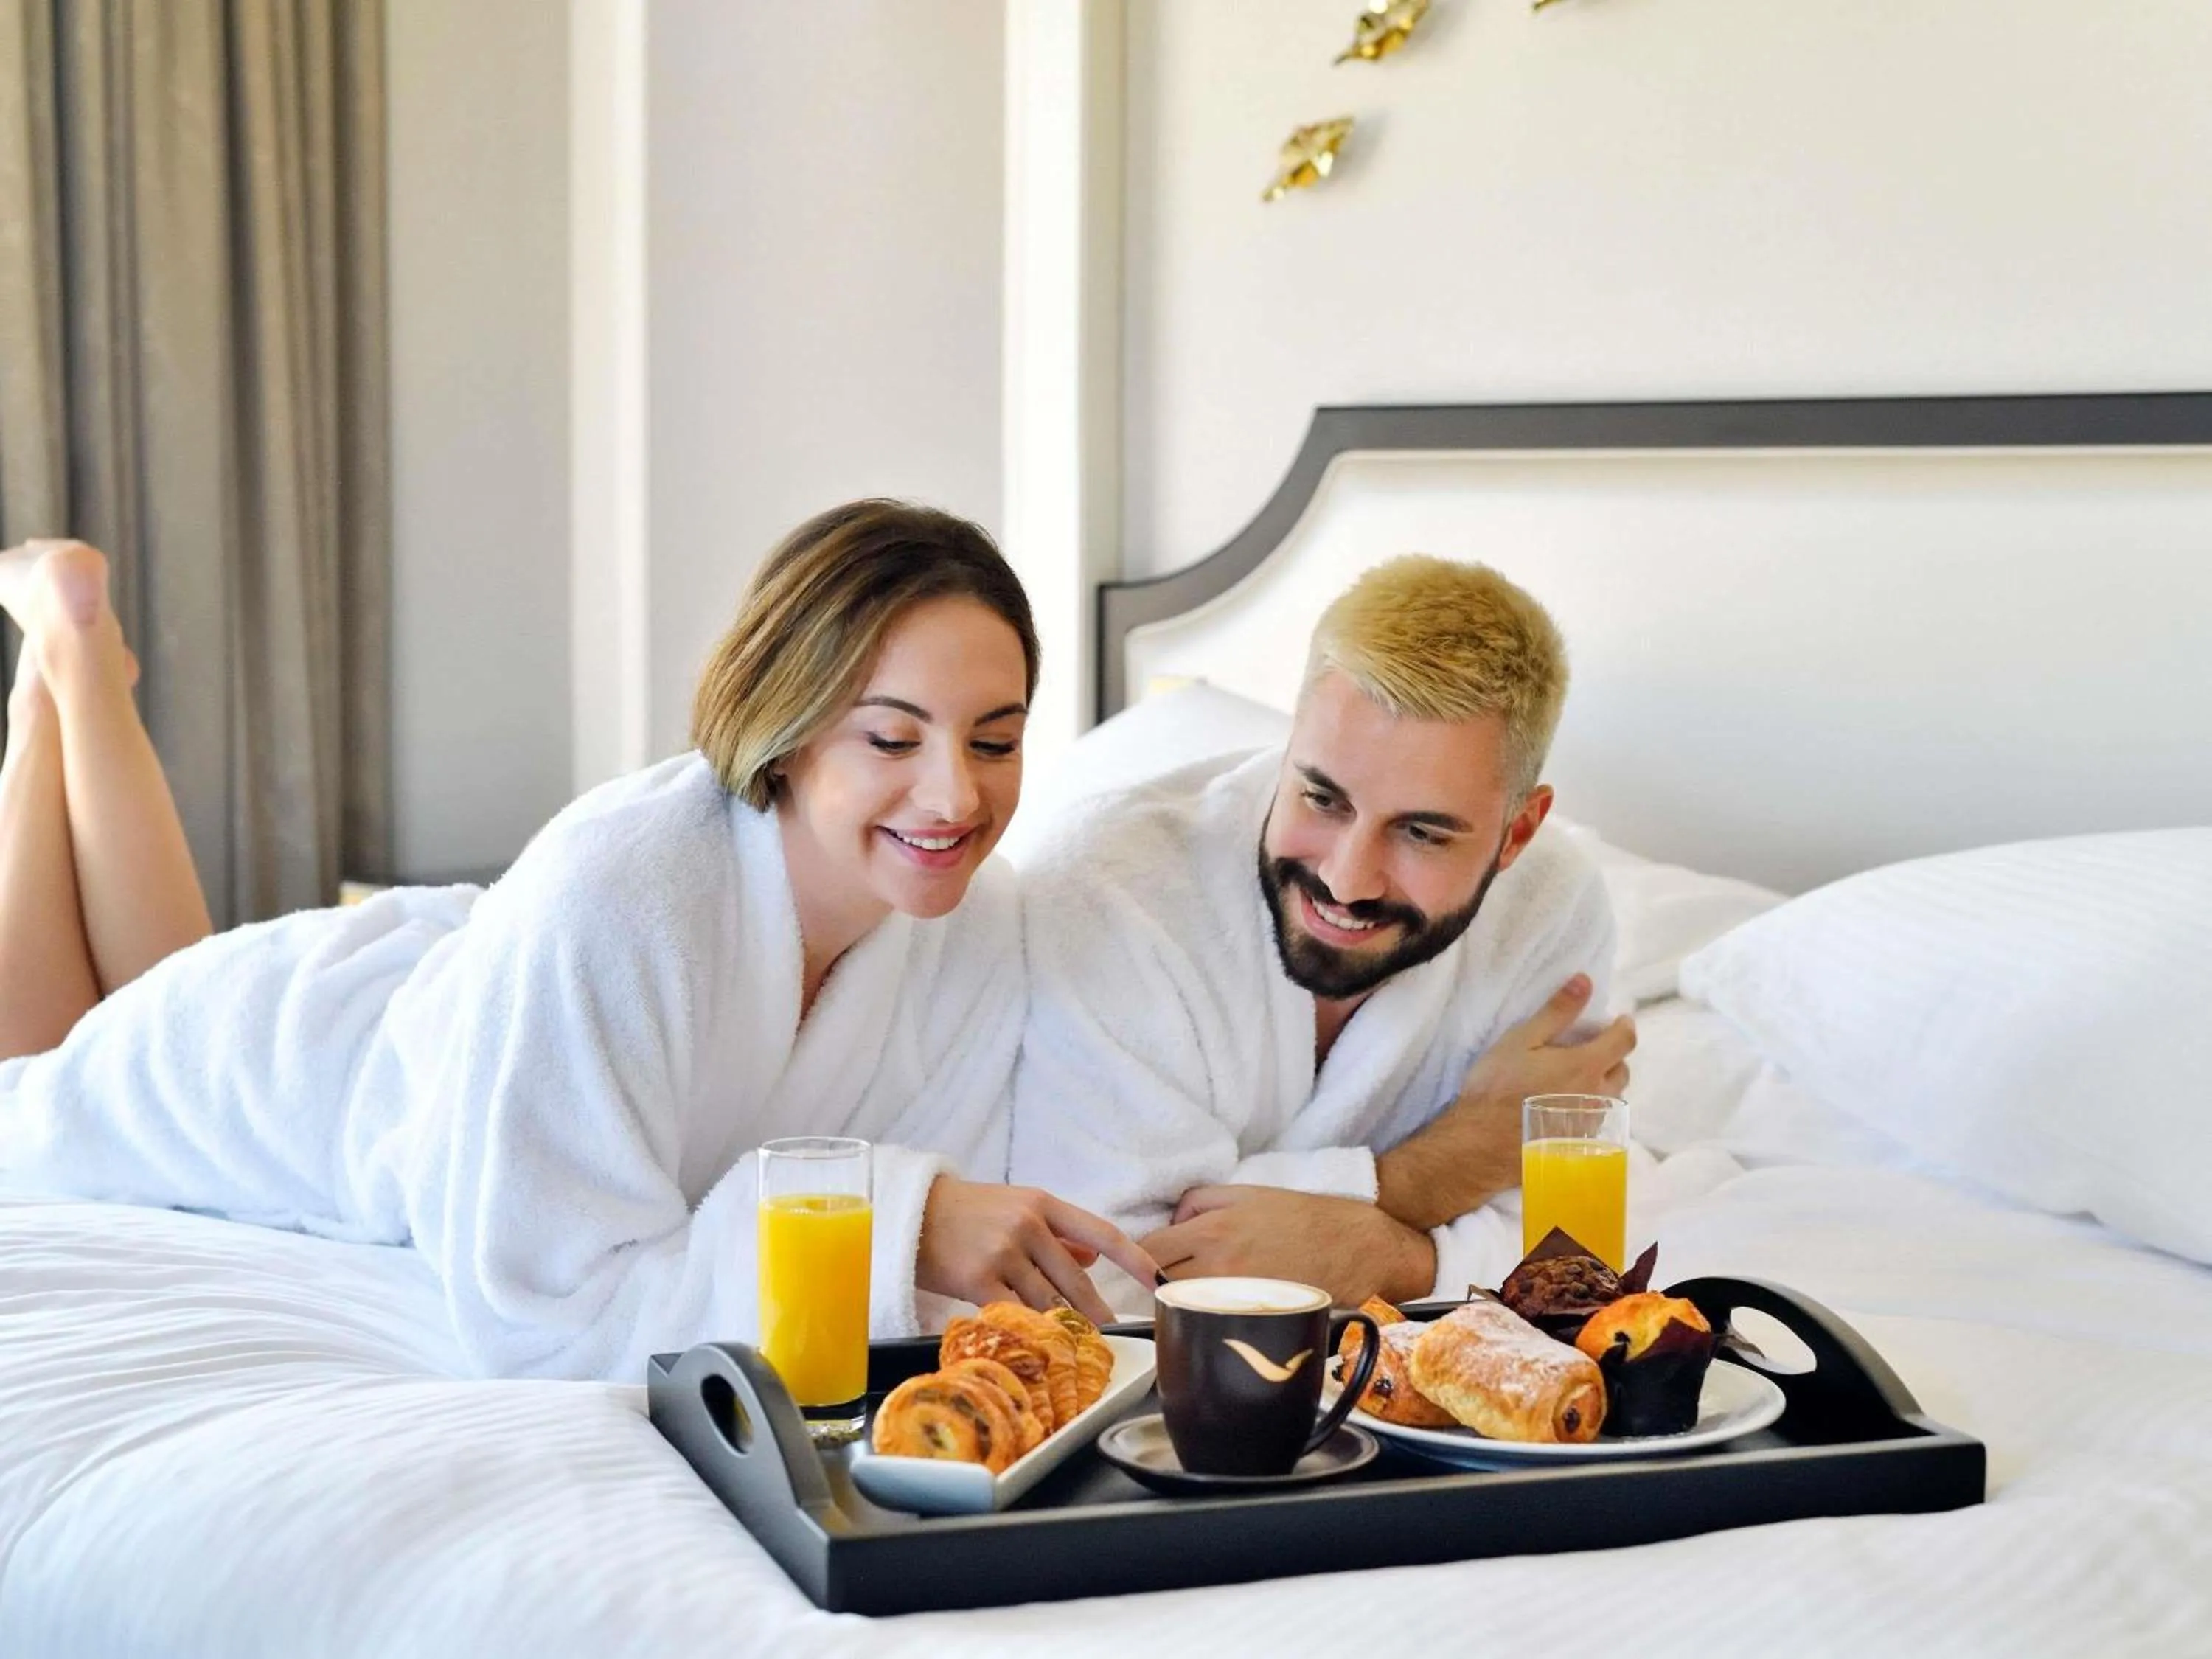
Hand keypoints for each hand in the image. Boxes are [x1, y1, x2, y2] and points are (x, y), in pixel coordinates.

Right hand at [916, 1177, 1159, 1325]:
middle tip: (1110, 1336)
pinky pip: (1014, 1315)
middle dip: (1095, 1314)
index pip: (1102, 1234)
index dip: (1135, 1261)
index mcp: (1043, 1204)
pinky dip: (1027, 1331)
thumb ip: (1058, 1234)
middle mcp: (1028, 1226)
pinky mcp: (979, 1280)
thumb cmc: (965, 1212)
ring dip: (1060, 1327)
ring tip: (1070, 1346)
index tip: (1158, 1282)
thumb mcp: (1015, 1208)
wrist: (909, 1213)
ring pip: (1047, 1303)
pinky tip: (1033, 1342)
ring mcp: (1004, 1253)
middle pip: (1077, 1282)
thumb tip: (1096, 1260)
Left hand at [1142, 1186, 1436, 1306]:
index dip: (1136, 1257)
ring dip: (1176, 1305)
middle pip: (1159, 1285)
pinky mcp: (1257, 1324)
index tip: (1137, 1261)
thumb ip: (1195, 1202)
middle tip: (1157, 1281)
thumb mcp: (1244, 1192)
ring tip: (1184, 1298)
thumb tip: (1168, 1224)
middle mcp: (1219, 1270)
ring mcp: (1237, 1302)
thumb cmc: (1302, 1217)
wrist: (1358, 1246)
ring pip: (1183, 1310)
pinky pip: (1214, 1327)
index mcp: (1212, 1232)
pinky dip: (1206, 1323)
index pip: (1148, 1251)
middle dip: (1152, 1283)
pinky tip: (1212, 1317)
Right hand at [1374, 974, 1635, 1231]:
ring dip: (1602, 1083)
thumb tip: (1584, 982)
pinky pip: (1596, 1120)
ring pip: (1610, 1097)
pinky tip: (1564, 1107)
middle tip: (1590, 1048)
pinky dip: (1589, 1107)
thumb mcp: (1522, 1040)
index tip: (1619, 1020)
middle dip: (1612, 1056)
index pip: (1624, 1041)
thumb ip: (1557, 1011)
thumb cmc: (1498, 1087)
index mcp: (1587, 1066)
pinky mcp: (1579, 1145)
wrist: (1481, 1143)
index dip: (1624, 1026)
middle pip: (1621, 1070)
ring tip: (1576, 1078)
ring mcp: (1590, 1125)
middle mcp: (1597, 1096)